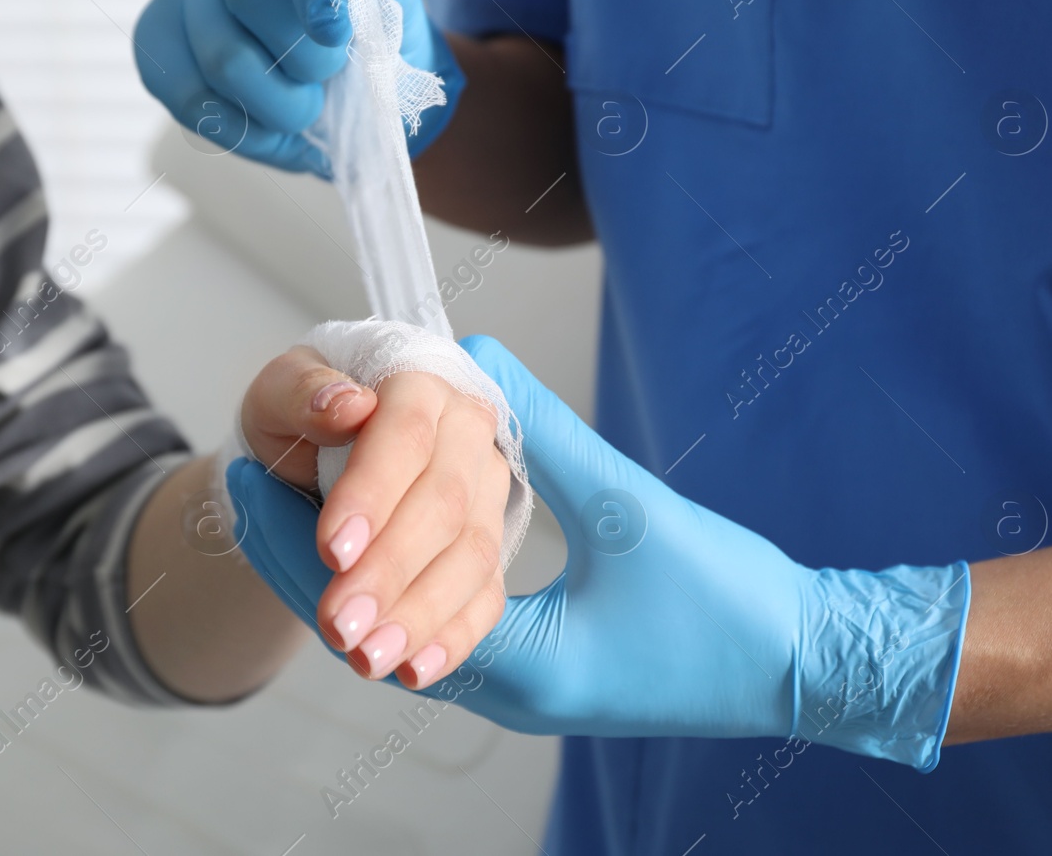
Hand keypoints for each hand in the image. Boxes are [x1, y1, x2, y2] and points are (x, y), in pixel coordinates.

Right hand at [135, 0, 459, 176]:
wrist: (340, 73)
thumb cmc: (367, 27)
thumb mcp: (396, 5)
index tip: (336, 31)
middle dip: (300, 51)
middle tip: (328, 75)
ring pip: (217, 53)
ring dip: (277, 103)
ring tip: (309, 111)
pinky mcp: (156, 34)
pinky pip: (189, 94)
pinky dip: (242, 130)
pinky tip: (275, 130)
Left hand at [231, 337, 972, 769]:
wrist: (807, 669)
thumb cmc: (730, 610)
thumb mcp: (630, 511)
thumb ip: (544, 432)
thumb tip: (474, 360)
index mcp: (515, 666)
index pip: (368, 605)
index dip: (299, 541)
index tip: (250, 479)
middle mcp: (503, 690)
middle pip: (366, 629)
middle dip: (301, 563)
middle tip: (243, 493)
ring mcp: (523, 687)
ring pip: (398, 630)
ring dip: (346, 577)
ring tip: (290, 515)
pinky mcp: (546, 667)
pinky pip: (444, 627)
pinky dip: (401, 583)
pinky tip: (378, 544)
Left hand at [239, 347, 510, 689]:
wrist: (311, 459)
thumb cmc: (296, 420)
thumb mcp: (276, 398)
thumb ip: (303, 394)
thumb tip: (347, 406)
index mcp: (418, 386)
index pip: (406, 436)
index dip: (373, 495)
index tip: (331, 552)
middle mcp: (465, 435)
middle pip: (443, 504)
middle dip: (390, 571)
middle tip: (339, 625)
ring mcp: (484, 494)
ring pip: (470, 557)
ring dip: (419, 615)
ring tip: (367, 658)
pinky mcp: (486, 547)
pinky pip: (484, 598)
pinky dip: (451, 639)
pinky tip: (415, 670)